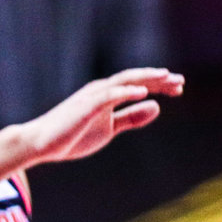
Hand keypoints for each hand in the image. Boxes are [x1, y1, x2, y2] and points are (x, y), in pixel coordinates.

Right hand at [21, 69, 184, 164]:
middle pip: (135, 79)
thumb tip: (156, 107)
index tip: (179, 88)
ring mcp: (93, 96)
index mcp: (108, 95)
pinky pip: (108, 96)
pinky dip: (125, 92)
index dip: (159, 85)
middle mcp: (102, 90)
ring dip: (146, 79)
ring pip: (124, 82)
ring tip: (166, 77)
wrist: (40, 144)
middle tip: (181, 81)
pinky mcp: (85, 106)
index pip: (138, 85)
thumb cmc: (72, 136)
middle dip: (159, 79)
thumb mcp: (109, 128)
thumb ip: (131, 118)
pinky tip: (142, 92)